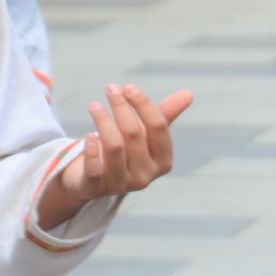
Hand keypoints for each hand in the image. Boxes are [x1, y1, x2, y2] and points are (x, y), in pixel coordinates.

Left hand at [53, 84, 192, 206]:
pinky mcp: (97, 188)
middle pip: (134, 133)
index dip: (143, 104)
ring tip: (94, 105)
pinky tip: (87, 135)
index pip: (158, 127)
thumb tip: (189, 93)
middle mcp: (146, 176)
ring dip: (103, 121)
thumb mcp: (146, 136)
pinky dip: (91, 149)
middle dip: (121, 107)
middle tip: (111, 89)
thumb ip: (164, 116)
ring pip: (114, 147)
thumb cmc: (125, 153)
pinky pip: (95, 168)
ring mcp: (122, 184)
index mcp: (163, 162)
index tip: (128, 87)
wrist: (94, 181)